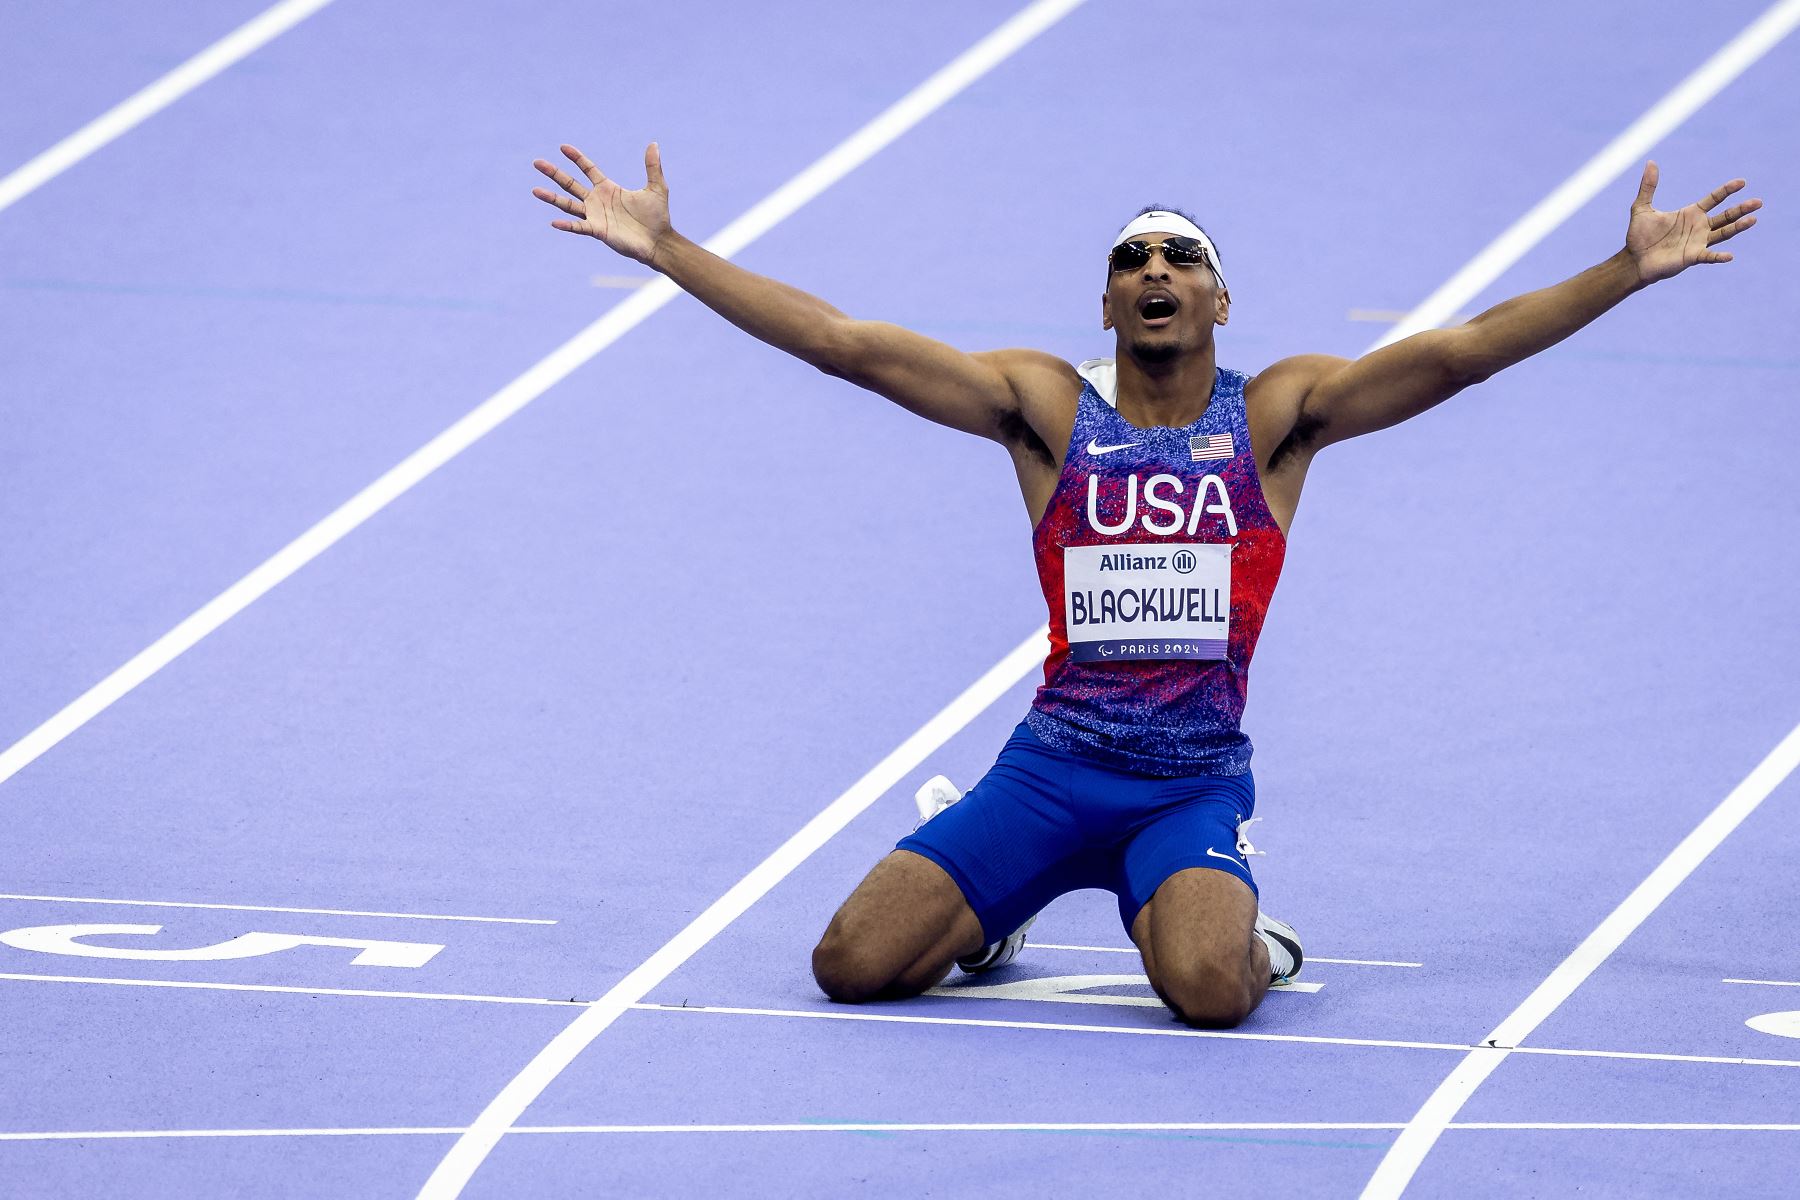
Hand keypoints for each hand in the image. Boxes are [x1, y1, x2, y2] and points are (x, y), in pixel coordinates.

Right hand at [532, 142, 670, 266]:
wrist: (658, 241)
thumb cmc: (657, 216)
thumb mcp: (656, 187)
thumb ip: (652, 166)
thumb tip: (654, 144)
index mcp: (608, 188)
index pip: (588, 169)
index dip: (576, 158)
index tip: (563, 147)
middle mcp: (597, 201)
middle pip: (570, 184)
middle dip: (554, 173)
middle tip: (537, 162)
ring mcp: (595, 216)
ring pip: (568, 204)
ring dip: (552, 198)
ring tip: (535, 190)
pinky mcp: (598, 231)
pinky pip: (579, 227)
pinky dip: (567, 225)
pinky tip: (555, 222)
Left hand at [1625, 160, 1760, 284]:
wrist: (1634, 259)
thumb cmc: (1639, 236)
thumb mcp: (1642, 208)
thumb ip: (1648, 186)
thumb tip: (1651, 162)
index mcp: (1691, 213)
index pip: (1714, 199)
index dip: (1727, 190)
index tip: (1742, 182)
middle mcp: (1699, 227)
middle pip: (1725, 216)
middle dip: (1741, 209)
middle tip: (1758, 202)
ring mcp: (1698, 242)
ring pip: (1723, 233)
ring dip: (1738, 227)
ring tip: (1753, 219)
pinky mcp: (1692, 257)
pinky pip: (1709, 256)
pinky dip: (1719, 256)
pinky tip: (1729, 256)